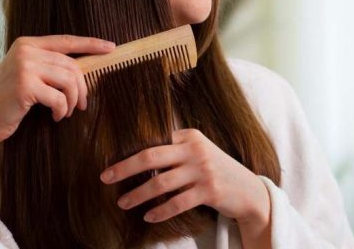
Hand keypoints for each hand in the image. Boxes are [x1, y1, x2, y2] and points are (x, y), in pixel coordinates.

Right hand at [0, 34, 115, 145]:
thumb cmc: (8, 101)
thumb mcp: (26, 75)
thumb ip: (47, 66)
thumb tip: (82, 69)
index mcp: (26, 44)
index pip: (66, 41)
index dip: (90, 43)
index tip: (110, 47)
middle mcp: (25, 50)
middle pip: (71, 65)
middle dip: (81, 88)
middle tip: (82, 105)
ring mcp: (25, 66)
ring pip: (68, 81)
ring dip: (72, 101)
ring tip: (65, 112)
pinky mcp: (25, 85)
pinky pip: (59, 97)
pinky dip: (62, 110)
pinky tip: (55, 116)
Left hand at [99, 128, 270, 226]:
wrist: (248, 190)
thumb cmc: (216, 171)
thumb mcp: (198, 153)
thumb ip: (174, 149)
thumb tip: (136, 154)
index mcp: (189, 136)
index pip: (153, 141)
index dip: (130, 153)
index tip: (111, 164)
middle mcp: (195, 150)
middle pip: (151, 156)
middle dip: (124, 168)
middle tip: (106, 178)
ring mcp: (203, 170)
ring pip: (161, 182)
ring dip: (138, 194)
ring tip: (122, 203)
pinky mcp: (210, 191)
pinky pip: (177, 203)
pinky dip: (160, 211)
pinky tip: (148, 217)